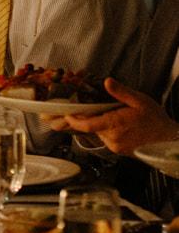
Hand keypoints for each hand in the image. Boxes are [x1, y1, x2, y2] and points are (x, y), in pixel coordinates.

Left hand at [45, 78, 178, 154]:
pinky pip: (105, 139)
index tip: (64, 114)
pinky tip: (110, 124)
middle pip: (90, 128)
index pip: (87, 125)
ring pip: (97, 133)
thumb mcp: (140, 100)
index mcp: (116, 125)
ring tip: (99, 115)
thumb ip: (121, 92)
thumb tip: (107, 82)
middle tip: (72, 111)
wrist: (169, 140)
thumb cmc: (155, 120)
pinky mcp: (119, 151)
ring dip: (95, 124)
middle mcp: (113, 138)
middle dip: (84, 119)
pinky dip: (104, 130)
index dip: (73, 120)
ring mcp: (115, 146)